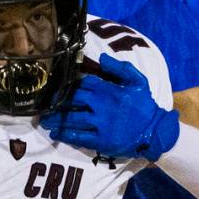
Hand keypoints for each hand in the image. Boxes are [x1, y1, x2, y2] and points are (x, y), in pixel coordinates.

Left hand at [40, 53, 178, 161]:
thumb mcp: (138, 81)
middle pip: (73, 99)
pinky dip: (65, 135)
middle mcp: (101, 106)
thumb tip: (101, 59)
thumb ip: (120, 68)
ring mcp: (100, 124)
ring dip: (55, 119)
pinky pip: (78, 136)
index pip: (83, 82)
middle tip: (43, 102)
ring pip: (71, 119)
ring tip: (43, 120)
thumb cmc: (144, 105)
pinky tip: (54, 133)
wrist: (155, 131)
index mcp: (108, 90)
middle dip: (57, 100)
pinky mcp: (100, 140)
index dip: (70, 83)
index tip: (57, 85)